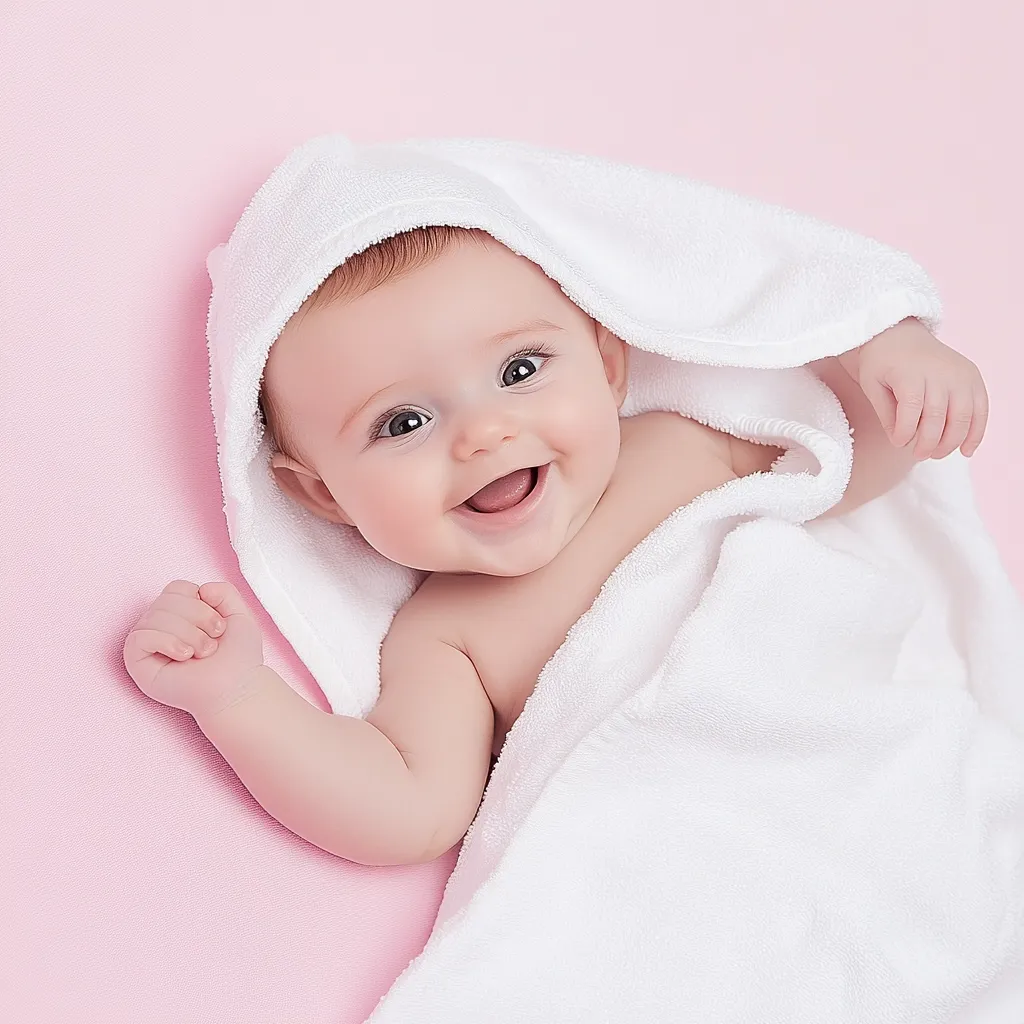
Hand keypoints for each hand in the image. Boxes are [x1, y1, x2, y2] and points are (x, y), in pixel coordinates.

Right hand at [123, 580, 264, 718]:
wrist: (236, 689)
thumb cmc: (236, 658)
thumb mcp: (240, 615)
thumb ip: (224, 591)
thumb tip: (200, 589)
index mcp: (180, 613)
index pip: (177, 588)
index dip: (200, 603)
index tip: (218, 627)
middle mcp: (160, 625)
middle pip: (166, 599)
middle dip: (198, 618)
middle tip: (212, 644)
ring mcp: (147, 643)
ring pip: (155, 616)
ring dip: (188, 634)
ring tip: (201, 653)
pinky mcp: (137, 662)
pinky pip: (140, 636)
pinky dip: (168, 642)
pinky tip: (184, 656)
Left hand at [838, 318, 988, 459]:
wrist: (899, 335)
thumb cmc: (882, 362)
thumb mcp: (872, 385)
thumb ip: (886, 414)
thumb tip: (900, 441)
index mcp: (911, 373)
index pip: (912, 410)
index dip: (905, 433)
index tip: (898, 443)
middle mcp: (939, 373)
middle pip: (939, 417)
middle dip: (928, 443)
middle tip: (917, 454)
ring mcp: (959, 375)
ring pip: (962, 417)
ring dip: (951, 442)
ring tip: (935, 454)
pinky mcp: (972, 377)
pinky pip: (980, 409)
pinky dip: (976, 432)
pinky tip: (966, 450)